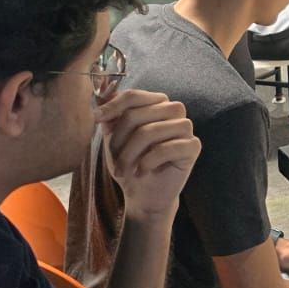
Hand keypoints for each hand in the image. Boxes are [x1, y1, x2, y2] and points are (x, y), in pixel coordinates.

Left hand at [96, 89, 199, 220]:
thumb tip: (100, 93)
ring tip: (124, 169)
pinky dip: (148, 162)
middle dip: (119, 139)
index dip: (113, 106)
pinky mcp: (193, 146)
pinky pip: (166, 148)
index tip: (95, 118)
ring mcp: (186, 127)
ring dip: (131, 154)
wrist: (143, 193)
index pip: (134, 96)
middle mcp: (174, 110)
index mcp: (156, 102)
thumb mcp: (113, 138)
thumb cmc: (130, 162)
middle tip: (113, 159)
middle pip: (139, 114)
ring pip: (151, 131)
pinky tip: (141, 171)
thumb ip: (110, 115)